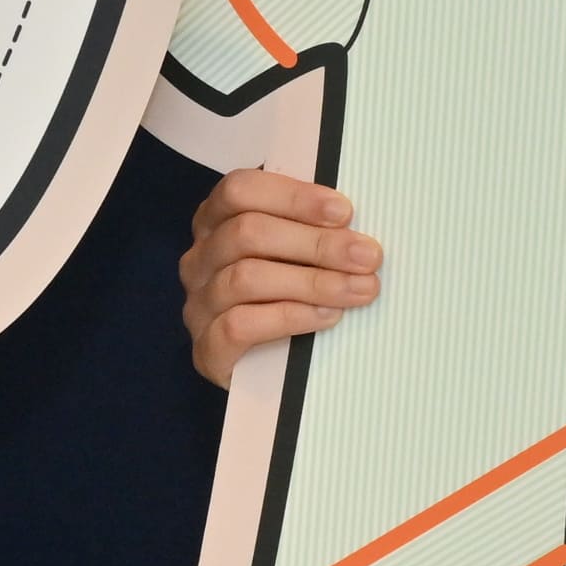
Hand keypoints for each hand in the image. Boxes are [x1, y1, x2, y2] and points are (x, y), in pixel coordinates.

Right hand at [180, 168, 377, 387]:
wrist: (264, 374)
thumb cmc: (286, 297)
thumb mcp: (294, 254)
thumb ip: (310, 230)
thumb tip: (354, 223)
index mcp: (216, 221)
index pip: (240, 190)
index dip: (293, 197)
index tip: (343, 212)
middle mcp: (200, 259)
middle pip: (248, 233)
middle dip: (316, 243)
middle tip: (366, 256)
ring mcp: (199, 305)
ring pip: (246, 278)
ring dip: (311, 281)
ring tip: (357, 290)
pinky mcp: (207, 350)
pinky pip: (240, 325)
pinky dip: (289, 317)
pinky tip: (326, 317)